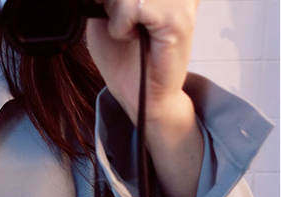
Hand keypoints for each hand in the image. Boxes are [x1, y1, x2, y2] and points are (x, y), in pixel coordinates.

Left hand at [85, 0, 199, 123]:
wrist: (142, 96)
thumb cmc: (124, 60)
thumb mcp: (104, 16)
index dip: (114, 1)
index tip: (114, 15)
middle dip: (113, 3)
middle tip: (120, 23)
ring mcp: (182, 0)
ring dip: (117, 14)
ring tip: (128, 31)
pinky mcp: (179, 20)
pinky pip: (136, 7)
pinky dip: (121, 26)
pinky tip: (131, 37)